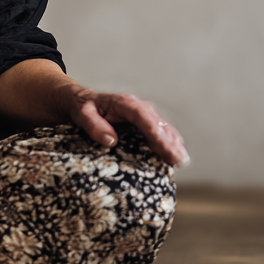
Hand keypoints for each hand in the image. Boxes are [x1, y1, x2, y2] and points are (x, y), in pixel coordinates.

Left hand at [59, 85, 189, 167]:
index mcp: (123, 103)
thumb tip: (110, 140)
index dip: (153, 130)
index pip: (142, 115)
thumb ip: (93, 125)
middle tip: (177, 160)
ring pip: (164, 129)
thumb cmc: (84, 108)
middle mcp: (138, 108)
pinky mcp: (146, 125)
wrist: (84, 103)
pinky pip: (163, 133)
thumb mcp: (82, 113)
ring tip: (181, 161)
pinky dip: (172, 144)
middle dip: (169, 142)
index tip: (162, 145)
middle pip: (158, 123)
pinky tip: (177, 157)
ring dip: (174, 144)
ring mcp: (145, 116)